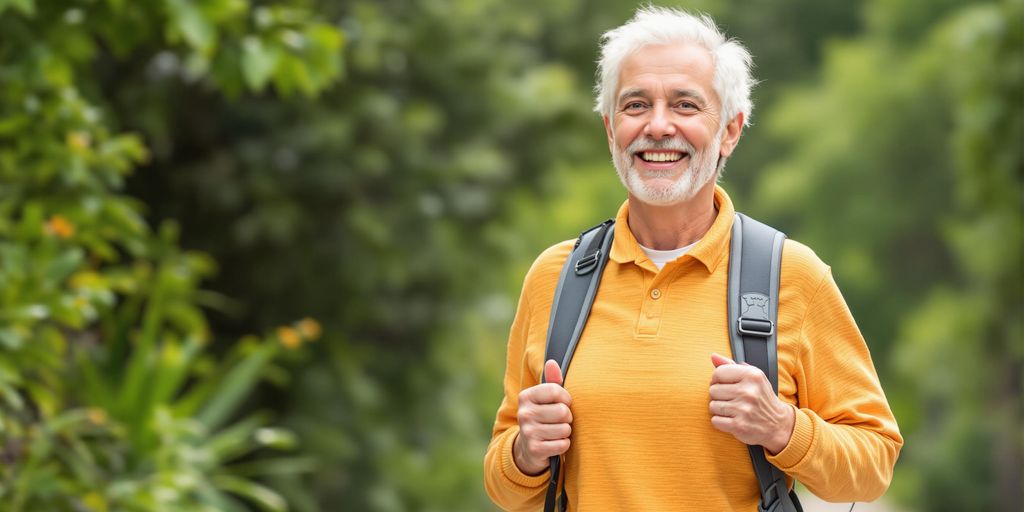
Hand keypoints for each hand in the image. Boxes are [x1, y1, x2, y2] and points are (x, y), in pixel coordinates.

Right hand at [513, 359, 572, 474]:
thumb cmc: (543, 417)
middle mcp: (524, 413)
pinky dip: (563, 445)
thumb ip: (552, 381)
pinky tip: (555, 443)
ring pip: (564, 429)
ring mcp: (528, 432)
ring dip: (566, 432)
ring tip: (556, 431)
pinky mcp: (535, 450)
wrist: (528, 448)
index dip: (566, 398)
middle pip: (563, 411)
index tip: (564, 403)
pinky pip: (562, 444)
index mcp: (526, 396)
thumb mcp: (545, 399)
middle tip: (560, 420)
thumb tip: (552, 362)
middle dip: (567, 417)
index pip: (555, 390)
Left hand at [709, 353, 794, 454]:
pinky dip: (720, 422)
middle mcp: (749, 391)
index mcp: (752, 375)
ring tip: (733, 410)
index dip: (717, 380)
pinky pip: (715, 420)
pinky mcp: (739, 425)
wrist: (778, 424)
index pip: (718, 373)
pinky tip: (732, 419)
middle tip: (731, 399)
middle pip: (713, 390)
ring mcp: (744, 409)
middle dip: (718, 396)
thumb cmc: (761, 398)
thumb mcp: (753, 377)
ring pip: (712, 405)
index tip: (723, 385)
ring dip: (719, 409)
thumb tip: (714, 356)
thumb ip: (731, 365)